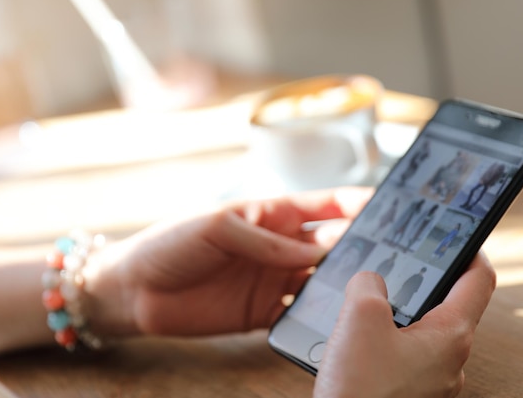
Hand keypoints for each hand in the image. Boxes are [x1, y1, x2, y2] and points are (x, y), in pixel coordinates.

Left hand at [84, 187, 372, 336]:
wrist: (133, 291)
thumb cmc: (170, 243)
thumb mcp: (217, 227)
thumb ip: (264, 239)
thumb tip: (310, 252)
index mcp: (271, 214)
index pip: (324, 205)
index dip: (356, 204)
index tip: (388, 209)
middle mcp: (279, 246)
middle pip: (331, 245)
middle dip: (359, 248)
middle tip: (389, 257)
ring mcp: (273, 279)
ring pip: (321, 280)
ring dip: (342, 284)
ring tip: (367, 290)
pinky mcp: (263, 311)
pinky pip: (298, 313)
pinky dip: (316, 316)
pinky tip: (332, 319)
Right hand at [314, 252, 495, 397]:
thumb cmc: (360, 390)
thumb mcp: (360, 316)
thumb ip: (369, 284)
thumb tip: (370, 281)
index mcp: (451, 336)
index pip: (479, 281)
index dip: (471, 251)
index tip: (462, 237)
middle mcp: (450, 361)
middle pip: (449, 307)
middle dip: (424, 284)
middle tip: (404, 266)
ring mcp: (432, 382)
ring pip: (424, 333)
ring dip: (401, 315)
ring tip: (372, 306)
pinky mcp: (411, 393)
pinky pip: (407, 356)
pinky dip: (389, 340)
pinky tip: (362, 340)